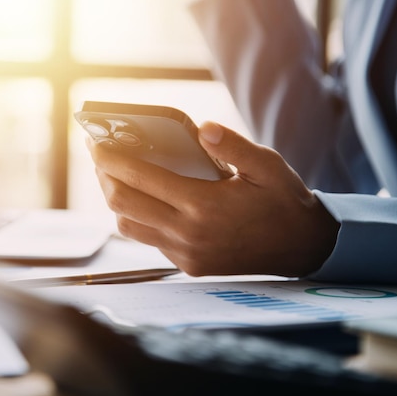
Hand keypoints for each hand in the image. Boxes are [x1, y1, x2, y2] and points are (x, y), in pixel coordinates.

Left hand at [86, 121, 338, 276]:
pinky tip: (146, 201)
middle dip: (104, 177)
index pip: (142, 179)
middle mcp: (189, 234)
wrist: (302, 249)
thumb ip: (232, 146)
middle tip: (100, 156)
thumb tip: (201, 129)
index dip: (112, 159)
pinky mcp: (189, 266)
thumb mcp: (267, 166)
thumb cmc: (284, 202)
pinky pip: (150, 241)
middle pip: (124, 205)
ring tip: (117, 178)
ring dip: (117, 201)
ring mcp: (187, 254)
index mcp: (204, 206)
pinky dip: (138, 219)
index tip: (95, 143)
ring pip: (130, 227)